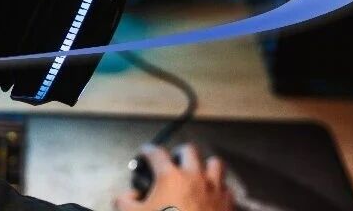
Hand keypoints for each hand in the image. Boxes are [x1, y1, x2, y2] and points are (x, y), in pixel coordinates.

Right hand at [115, 144, 231, 210]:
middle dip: (179, 153)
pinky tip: (212, 195)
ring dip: (205, 166)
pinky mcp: (228, 203)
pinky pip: (226, 187)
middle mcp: (194, 176)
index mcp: (170, 176)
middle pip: (189, 151)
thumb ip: (124, 201)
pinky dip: (219, 188)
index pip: (156, 153)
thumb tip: (127, 195)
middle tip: (173, 161)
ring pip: (214, 164)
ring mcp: (214, 188)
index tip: (145, 152)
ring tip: (198, 173)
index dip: (147, 150)